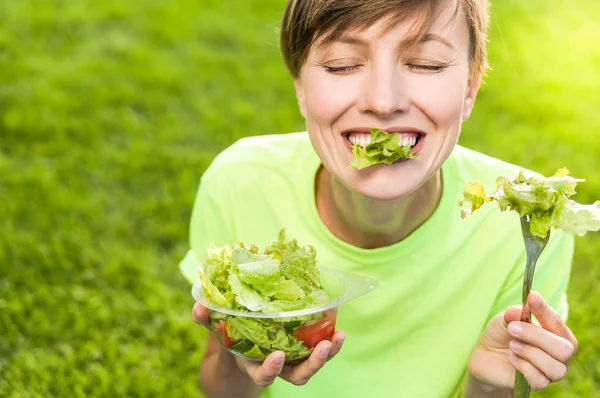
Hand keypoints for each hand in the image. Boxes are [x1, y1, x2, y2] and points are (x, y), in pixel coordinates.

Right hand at [193, 302, 344, 386]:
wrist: (243, 339)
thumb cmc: (230, 333)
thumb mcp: (216, 327)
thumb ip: (207, 319)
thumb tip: (198, 306)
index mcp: (253, 363)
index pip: (263, 374)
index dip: (270, 369)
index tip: (278, 355)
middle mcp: (276, 364)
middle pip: (297, 376)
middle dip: (312, 365)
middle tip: (322, 347)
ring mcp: (292, 358)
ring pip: (313, 364)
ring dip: (328, 354)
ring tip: (338, 337)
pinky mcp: (303, 346)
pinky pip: (320, 348)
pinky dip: (331, 341)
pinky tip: (339, 327)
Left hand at [468, 291, 577, 390]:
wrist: (485, 356)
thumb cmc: (502, 334)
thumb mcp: (503, 320)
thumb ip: (512, 314)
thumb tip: (519, 310)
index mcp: (554, 332)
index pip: (558, 323)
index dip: (546, 310)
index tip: (532, 297)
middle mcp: (558, 353)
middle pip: (565, 349)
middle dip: (537, 336)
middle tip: (513, 328)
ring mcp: (549, 370)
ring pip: (556, 367)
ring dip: (530, 353)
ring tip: (512, 345)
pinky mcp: (537, 383)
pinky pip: (540, 380)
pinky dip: (524, 367)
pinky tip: (512, 359)